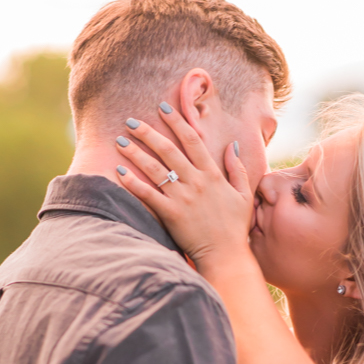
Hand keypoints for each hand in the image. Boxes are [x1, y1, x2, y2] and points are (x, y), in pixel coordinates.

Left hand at [112, 105, 254, 267]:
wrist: (226, 255)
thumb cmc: (234, 226)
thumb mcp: (244, 194)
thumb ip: (237, 169)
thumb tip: (232, 146)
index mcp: (213, 175)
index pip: (192, 140)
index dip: (177, 121)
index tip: (163, 107)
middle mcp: (196, 182)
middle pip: (168, 150)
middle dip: (147, 132)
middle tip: (130, 120)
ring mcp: (182, 198)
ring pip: (154, 169)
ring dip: (135, 153)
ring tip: (119, 141)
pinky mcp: (170, 214)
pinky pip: (147, 194)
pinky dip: (132, 182)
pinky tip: (119, 171)